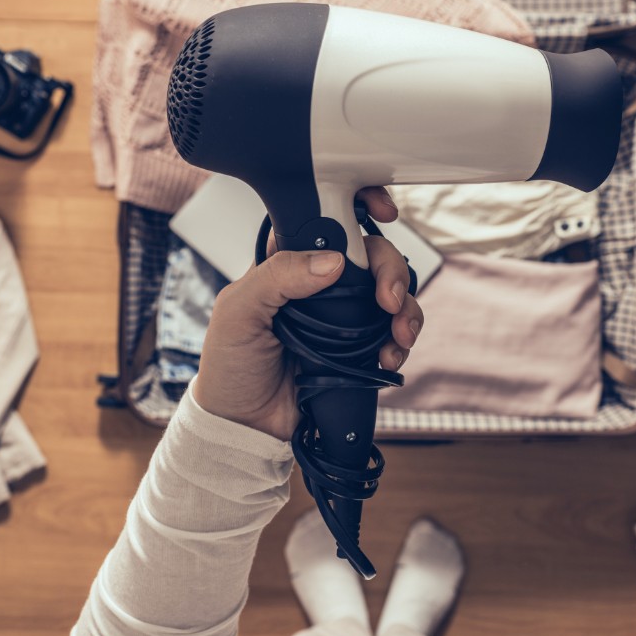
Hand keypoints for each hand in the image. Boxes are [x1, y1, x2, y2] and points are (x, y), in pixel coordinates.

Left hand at [192, 187, 423, 440]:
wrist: (245, 427)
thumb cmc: (230, 366)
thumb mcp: (238, 312)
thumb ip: (278, 275)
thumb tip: (333, 261)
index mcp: (288, 262)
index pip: (331, 220)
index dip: (362, 208)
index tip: (385, 214)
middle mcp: (320, 285)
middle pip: (373, 256)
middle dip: (392, 271)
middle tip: (389, 299)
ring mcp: (344, 318)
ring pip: (392, 294)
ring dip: (406, 309)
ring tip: (398, 334)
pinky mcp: (359, 350)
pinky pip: (393, 334)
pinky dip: (400, 342)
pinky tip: (389, 356)